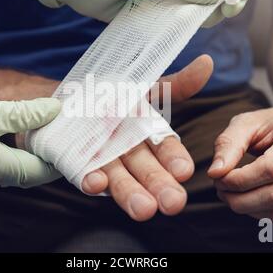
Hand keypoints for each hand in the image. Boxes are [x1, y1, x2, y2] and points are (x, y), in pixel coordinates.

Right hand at [0, 76, 60, 187]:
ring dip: (32, 146)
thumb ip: (26, 114)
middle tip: (67, 134)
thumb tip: (55, 110)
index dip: (59, 160)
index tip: (77, 146)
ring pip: (13, 161)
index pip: (38, 173)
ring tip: (50, 127)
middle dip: (48, 153)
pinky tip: (23, 126)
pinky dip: (15, 143)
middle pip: (28, 169)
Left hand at [82, 55, 213, 220]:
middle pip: (146, 170)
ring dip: (130, 193)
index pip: (166, 149)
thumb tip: (207, 63)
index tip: (184, 171)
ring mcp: (103, 160)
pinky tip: (96, 184)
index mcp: (146, 134)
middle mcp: (127, 151)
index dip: (175, 160)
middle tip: (173, 204)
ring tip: (143, 210)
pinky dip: (90, 179)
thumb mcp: (141, 85)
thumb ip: (173, 83)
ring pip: (119, 178)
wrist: (65, 98)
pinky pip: (83, 173)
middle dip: (159, 186)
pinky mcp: (77, 165)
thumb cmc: (108, 94)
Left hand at [208, 103, 272, 226]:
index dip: (240, 180)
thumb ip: (227, 145)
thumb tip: (215, 172)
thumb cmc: (268, 124)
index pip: (271, 168)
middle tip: (220, 189)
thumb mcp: (244, 124)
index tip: (218, 178)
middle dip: (240, 199)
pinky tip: (249, 199)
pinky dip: (261, 214)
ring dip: (248, 210)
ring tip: (231, 194)